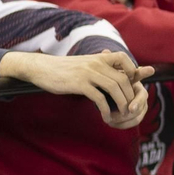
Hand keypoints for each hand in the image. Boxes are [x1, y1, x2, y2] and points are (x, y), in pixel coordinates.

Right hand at [1, 51, 153, 126]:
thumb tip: (108, 72)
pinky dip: (106, 109)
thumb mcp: (81, 63)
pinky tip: (106, 116)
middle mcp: (95, 63)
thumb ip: (96, 66)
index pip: (123, 58)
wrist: (41, 68)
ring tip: (122, 114)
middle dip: (130, 95)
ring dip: (122, 103)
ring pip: (114, 88)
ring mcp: (88, 73)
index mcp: (97, 58)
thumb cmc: (61, 69)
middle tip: (130, 107)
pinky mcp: (79, 84)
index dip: (132, 69)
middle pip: (122, 78)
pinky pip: (99, 98)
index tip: (132, 84)